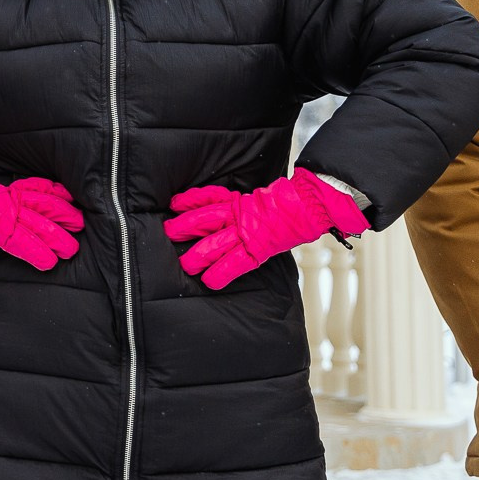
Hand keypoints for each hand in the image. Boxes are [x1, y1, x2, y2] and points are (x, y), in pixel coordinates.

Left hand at [165, 171, 367, 290]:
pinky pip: (234, 264)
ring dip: (197, 256)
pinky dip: (220, 273)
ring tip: (185, 265)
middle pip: (203, 220)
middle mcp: (238, 215)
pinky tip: (209, 282)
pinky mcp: (257, 249)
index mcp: (240, 201)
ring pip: (214, 244)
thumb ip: (248, 205)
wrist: (311, 203)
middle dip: (183, 228)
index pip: (209, 198)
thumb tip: (239, 208)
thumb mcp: (264, 198)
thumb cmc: (292, 202)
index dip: (189, 201)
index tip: (174, 204)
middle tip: (167, 233)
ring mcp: (247, 232)